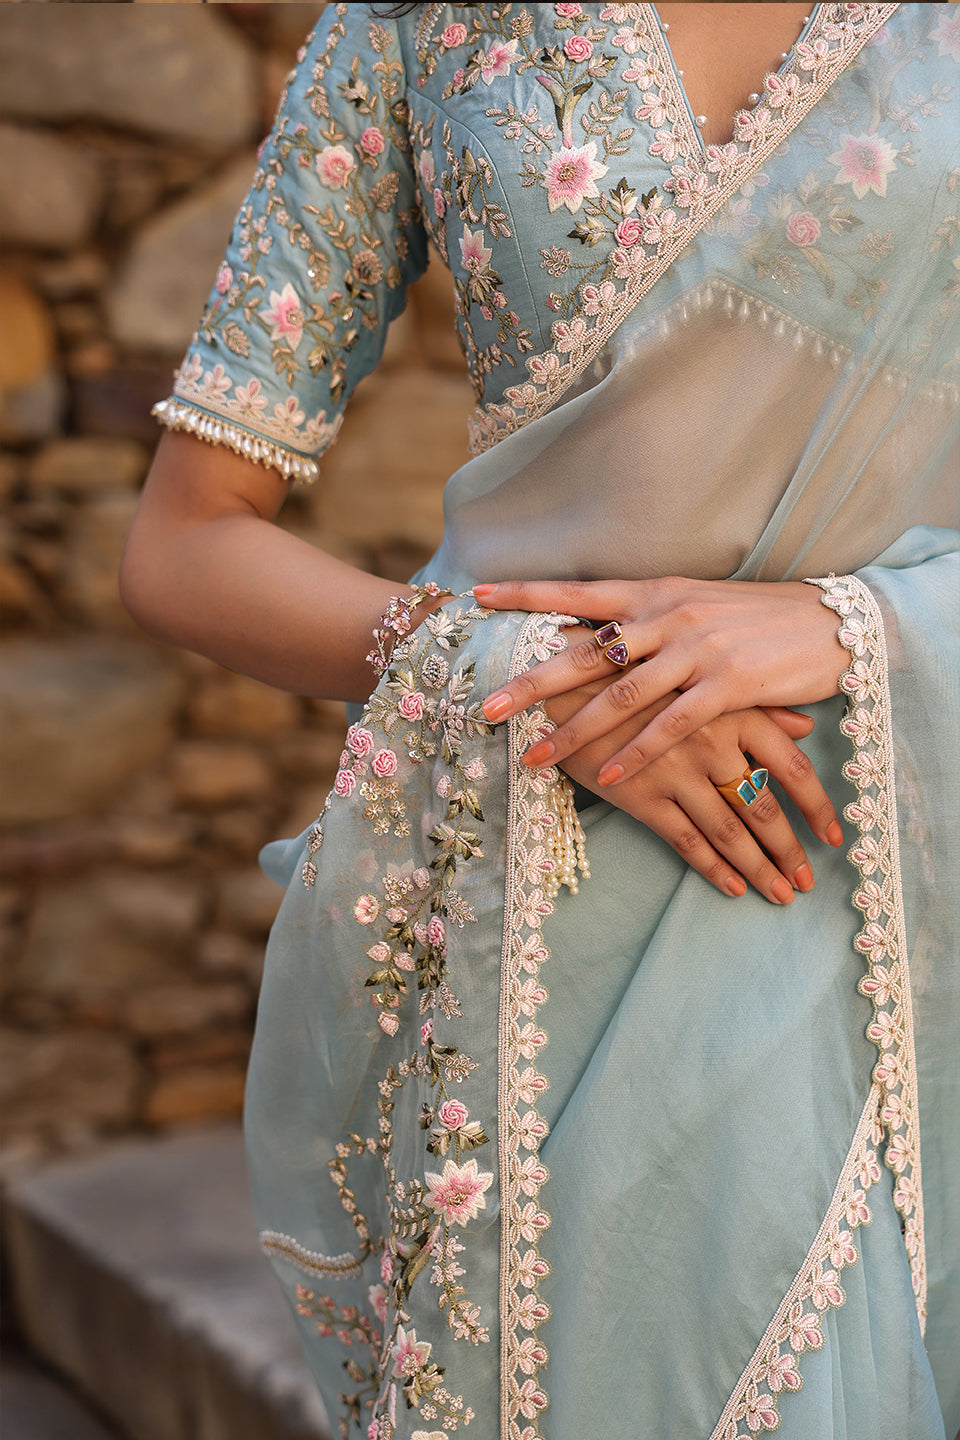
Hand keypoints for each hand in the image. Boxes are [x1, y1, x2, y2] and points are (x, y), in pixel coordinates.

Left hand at [475, 577, 847, 783]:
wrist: (830, 623)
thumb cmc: (757, 619)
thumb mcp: (696, 606)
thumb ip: (647, 621)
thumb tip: (596, 640)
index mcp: (654, 592)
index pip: (578, 591)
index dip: (527, 593)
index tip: (478, 596)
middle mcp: (668, 615)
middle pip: (585, 651)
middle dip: (532, 680)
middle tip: (488, 704)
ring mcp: (698, 649)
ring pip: (621, 695)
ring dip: (574, 731)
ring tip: (534, 756)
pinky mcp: (729, 684)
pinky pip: (671, 724)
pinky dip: (636, 753)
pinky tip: (607, 775)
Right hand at [543, 661, 843, 904]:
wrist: (566, 673)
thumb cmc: (641, 671)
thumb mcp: (702, 676)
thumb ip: (758, 703)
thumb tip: (808, 724)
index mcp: (732, 709)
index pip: (791, 767)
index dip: (816, 807)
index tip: (833, 836)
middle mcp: (711, 741)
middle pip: (764, 807)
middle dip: (790, 850)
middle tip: (807, 881)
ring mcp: (675, 770)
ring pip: (729, 830)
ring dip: (759, 867)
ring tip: (781, 894)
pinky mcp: (639, 793)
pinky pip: (685, 839)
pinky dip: (713, 867)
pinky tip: (735, 888)